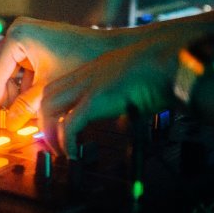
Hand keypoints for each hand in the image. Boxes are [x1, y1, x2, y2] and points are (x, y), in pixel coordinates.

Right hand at [0, 17, 118, 129]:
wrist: (108, 48)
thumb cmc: (82, 60)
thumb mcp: (49, 89)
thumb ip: (25, 108)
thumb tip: (8, 125)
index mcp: (17, 37)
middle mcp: (18, 31)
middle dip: (3, 97)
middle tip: (7, 119)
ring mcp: (26, 35)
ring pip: (8, 71)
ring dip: (14, 92)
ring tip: (23, 113)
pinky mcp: (35, 42)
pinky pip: (20, 66)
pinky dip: (24, 84)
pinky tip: (33, 101)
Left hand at [39, 31, 178, 157]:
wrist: (169, 59)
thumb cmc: (160, 70)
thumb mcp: (133, 83)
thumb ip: (122, 99)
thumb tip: (124, 119)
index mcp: (94, 70)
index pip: (58, 88)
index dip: (52, 109)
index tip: (54, 128)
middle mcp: (86, 75)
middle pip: (48, 97)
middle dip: (44, 122)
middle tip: (52, 144)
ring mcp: (89, 85)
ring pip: (51, 109)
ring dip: (51, 134)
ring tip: (60, 152)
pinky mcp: (97, 98)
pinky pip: (70, 124)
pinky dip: (67, 141)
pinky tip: (74, 153)